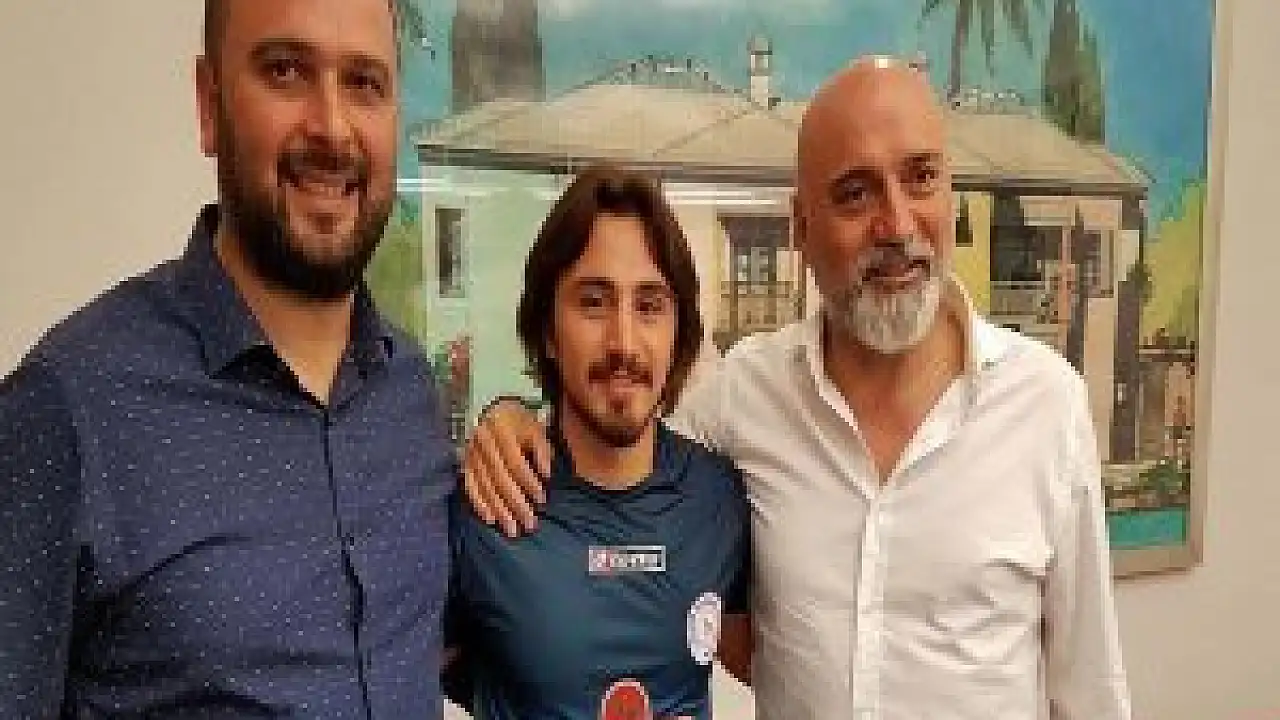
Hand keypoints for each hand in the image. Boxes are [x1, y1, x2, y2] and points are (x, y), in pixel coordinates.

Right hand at [462, 399, 551, 536]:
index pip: (515, 462)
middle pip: (500, 479)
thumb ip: (542, 451)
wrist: (492, 408)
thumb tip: (546, 475)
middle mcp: (482, 443)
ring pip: (485, 486)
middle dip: (516, 504)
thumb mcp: (536, 428)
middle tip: (529, 524)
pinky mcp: (464, 464)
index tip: (541, 500)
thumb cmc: (520, 422)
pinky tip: (490, 519)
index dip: (528, 482)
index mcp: (501, 429)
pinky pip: (470, 487)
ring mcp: (471, 454)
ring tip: (512, 529)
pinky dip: (480, 504)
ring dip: (499, 510)